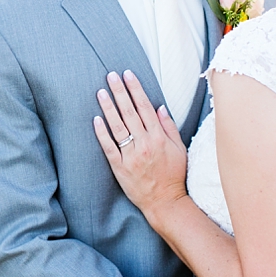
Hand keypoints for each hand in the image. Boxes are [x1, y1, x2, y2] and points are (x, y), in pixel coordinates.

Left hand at [93, 70, 188, 218]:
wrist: (165, 202)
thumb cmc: (174, 175)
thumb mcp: (179, 149)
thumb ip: (169, 127)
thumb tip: (159, 107)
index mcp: (159, 137)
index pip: (144, 107)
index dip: (135, 89)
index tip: (127, 74)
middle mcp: (144, 143)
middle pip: (129, 112)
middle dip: (120, 91)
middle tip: (111, 76)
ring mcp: (131, 155)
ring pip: (117, 126)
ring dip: (108, 107)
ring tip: (101, 92)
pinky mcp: (120, 167)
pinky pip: (109, 147)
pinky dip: (102, 133)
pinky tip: (96, 119)